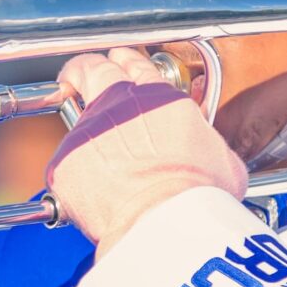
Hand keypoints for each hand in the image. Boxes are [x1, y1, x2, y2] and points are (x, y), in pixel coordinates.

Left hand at [46, 49, 246, 253]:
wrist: (164, 224)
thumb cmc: (197, 198)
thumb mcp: (222, 159)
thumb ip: (206, 143)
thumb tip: (206, 152)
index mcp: (160, 98)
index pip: (136, 65)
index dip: (127, 62)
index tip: (122, 63)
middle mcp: (119, 105)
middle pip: (93, 69)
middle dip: (85, 68)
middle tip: (80, 73)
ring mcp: (88, 131)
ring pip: (76, 116)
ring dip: (84, 129)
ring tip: (91, 145)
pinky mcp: (65, 162)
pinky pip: (65, 161)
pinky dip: (74, 172)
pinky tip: (89, 187)